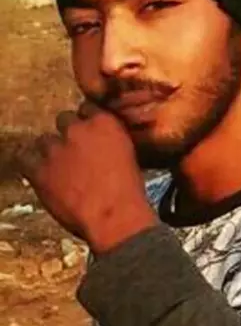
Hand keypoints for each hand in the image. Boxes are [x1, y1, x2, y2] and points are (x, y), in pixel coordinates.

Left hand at [15, 102, 157, 253]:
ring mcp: (56, 148)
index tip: (89, 135)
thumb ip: (112, 143)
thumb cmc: (128, 193)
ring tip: (59, 167)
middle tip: (74, 152)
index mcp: (105, 123)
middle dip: (68, 134)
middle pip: (64, 119)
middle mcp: (78, 129)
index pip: (88, 108)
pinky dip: (33, 166)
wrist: (114, 217)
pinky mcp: (39, 170)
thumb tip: (103, 147)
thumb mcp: (129, 156)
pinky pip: (26, 160)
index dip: (87, 122)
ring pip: (44, 140)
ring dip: (50, 151)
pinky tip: (43, 176)